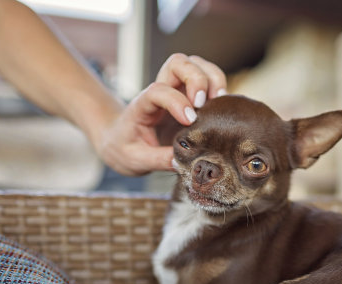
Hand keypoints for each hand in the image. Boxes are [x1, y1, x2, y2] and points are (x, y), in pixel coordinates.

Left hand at [96, 54, 226, 175]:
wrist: (119, 140)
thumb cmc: (125, 147)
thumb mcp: (136, 159)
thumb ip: (158, 160)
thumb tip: (182, 162)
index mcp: (143, 105)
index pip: (158, 90)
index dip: (176, 101)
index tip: (189, 121)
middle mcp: (161, 90)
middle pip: (178, 62)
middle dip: (196, 78)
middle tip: (203, 104)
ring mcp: (177, 90)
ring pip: (195, 64)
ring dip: (212, 77)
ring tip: (219, 101)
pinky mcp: (190, 96)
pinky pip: (207, 78)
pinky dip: (218, 85)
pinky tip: (222, 106)